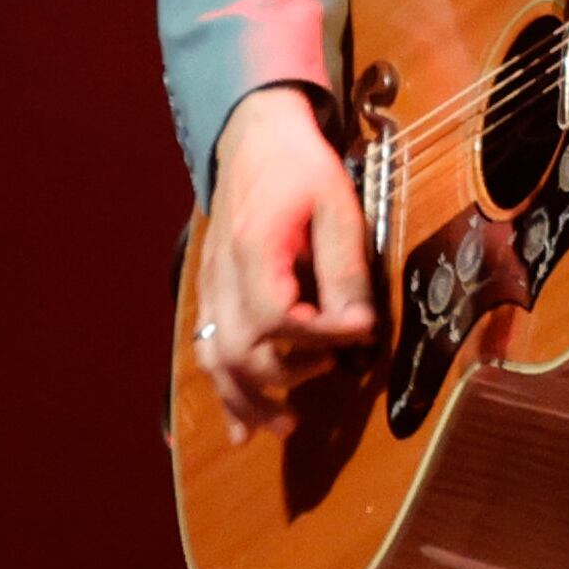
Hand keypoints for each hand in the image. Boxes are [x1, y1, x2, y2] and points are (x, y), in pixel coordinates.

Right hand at [194, 83, 374, 438]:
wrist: (255, 140)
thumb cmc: (302, 170)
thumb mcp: (338, 207)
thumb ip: (346, 269)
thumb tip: (361, 329)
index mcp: (253, 250)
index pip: (279, 315)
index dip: (320, 335)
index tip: (360, 334)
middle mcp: (221, 278)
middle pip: (239, 350)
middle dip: (283, 380)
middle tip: (327, 382)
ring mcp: (210, 290)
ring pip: (216, 362)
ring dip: (248, 401)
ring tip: (283, 428)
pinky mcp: (212, 297)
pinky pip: (208, 353)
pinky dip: (224, 393)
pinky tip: (237, 428)